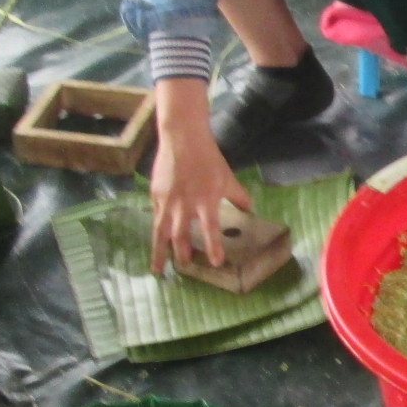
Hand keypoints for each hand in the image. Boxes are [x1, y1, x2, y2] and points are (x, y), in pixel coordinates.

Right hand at [150, 83, 252, 274]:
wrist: (182, 138)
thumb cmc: (208, 158)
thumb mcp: (226, 177)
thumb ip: (238, 196)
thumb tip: (251, 209)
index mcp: (205, 201)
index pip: (210, 229)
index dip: (213, 247)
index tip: (216, 262)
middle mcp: (184, 205)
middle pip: (181, 236)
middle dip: (182, 254)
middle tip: (186, 267)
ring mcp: (167, 201)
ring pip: (162, 232)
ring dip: (160, 252)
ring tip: (158, 269)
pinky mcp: (155, 195)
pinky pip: (155, 217)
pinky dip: (156, 231)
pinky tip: (156, 240)